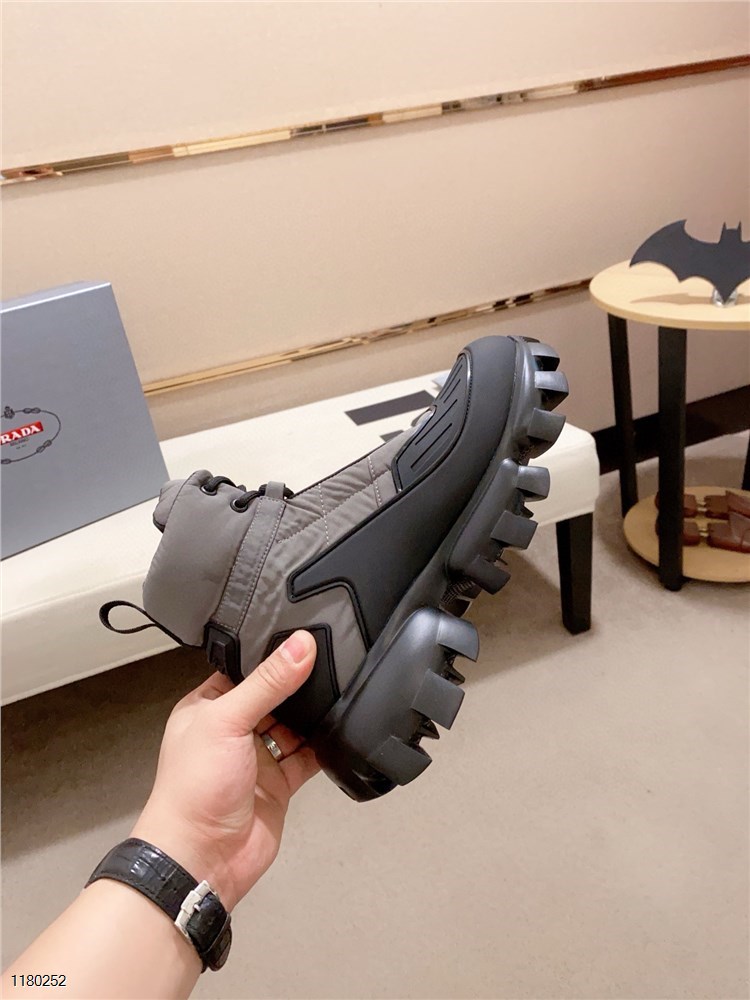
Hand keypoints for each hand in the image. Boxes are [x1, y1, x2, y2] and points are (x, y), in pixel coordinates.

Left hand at [130, 630, 319, 910]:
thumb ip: (268, 683)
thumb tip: (299, 646)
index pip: (244, 670)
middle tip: (331, 660)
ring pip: (293, 726)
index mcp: (207, 707)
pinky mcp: (279, 784)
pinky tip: (337, 731)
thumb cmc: (192, 790)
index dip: (271, 655)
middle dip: (298, 685)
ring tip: (338, 692)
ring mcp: (257, 759)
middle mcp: (232, 730)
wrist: (202, 858)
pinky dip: (322, 747)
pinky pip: (307, 758)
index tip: (304, 636)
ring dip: (312, 715)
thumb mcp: (228, 720)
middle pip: (274, 696)